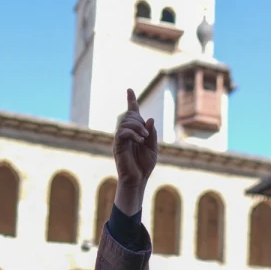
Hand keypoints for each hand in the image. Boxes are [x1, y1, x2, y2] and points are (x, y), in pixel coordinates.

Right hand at [112, 89, 157, 210]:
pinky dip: (133, 133)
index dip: (131, 101)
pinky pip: (123, 132)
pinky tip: (139, 140)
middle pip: (129, 116)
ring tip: (144, 137)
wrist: (138, 179)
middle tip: (146, 134)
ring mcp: (120, 139)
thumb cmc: (144, 165)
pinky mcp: (118, 145)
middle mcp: (125, 134)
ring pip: (126, 122)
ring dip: (138, 127)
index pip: (132, 113)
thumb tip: (150, 119)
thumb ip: (152, 134)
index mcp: (134, 133)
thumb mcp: (153, 147)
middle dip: (138, 119)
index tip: (129, 90)